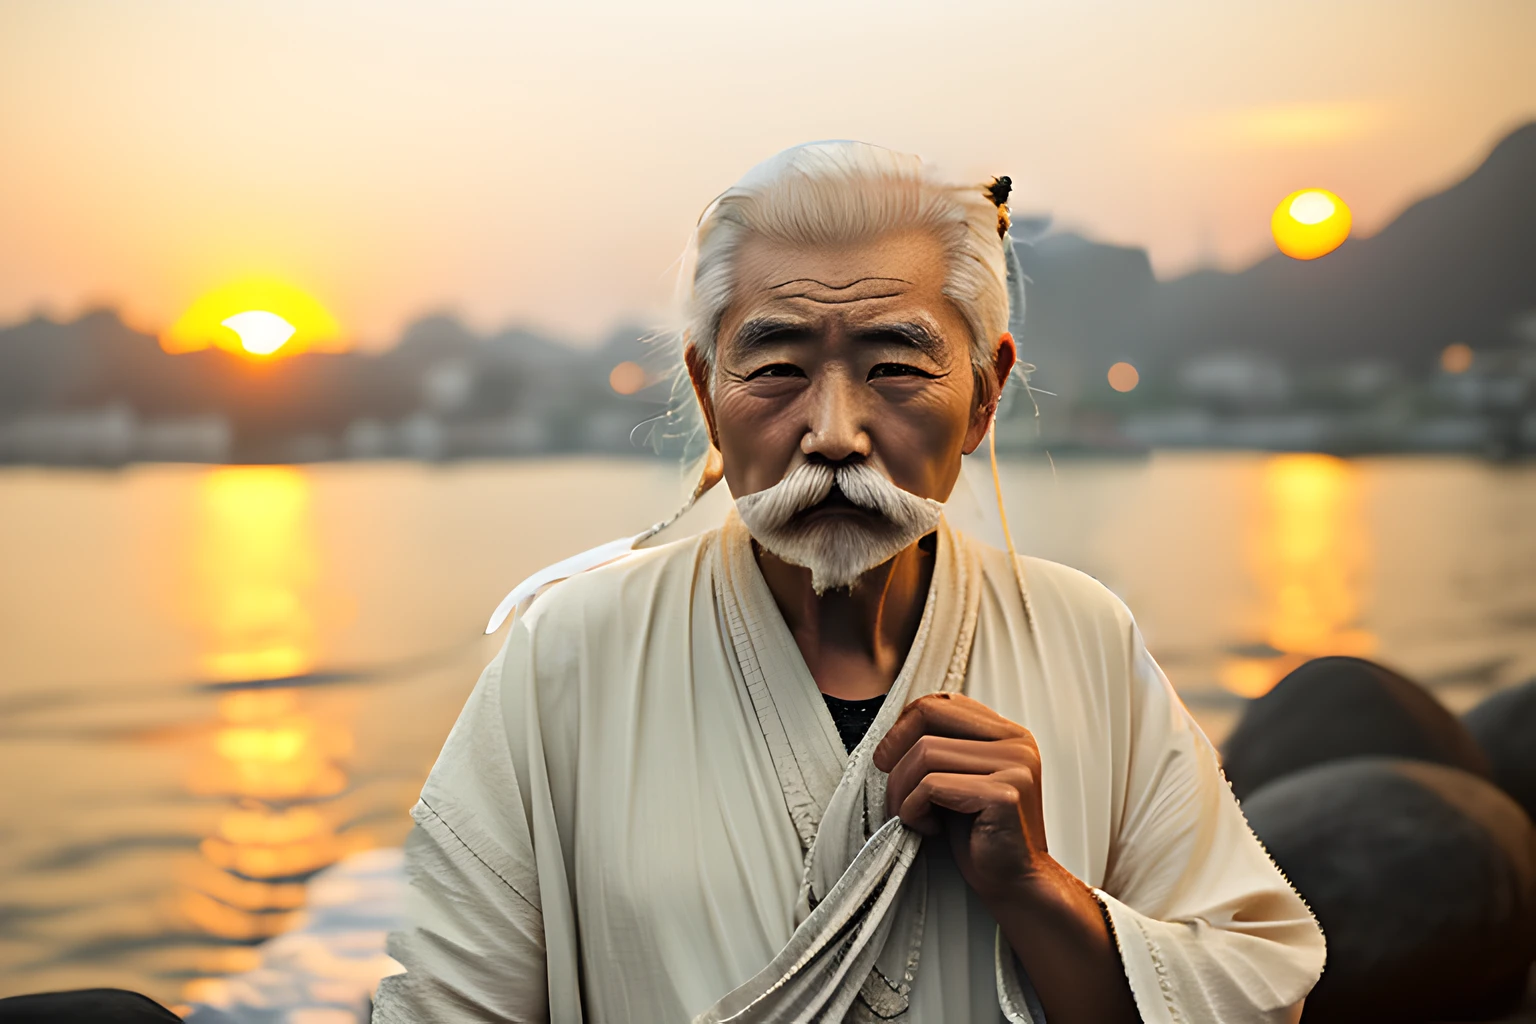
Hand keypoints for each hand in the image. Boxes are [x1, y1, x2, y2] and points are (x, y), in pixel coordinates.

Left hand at [872, 692, 1047, 904]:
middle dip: (895, 747)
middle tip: (888, 779)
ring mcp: (1015, 765)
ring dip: (902, 789)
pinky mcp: (1004, 794)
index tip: (889, 756)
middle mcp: (1017, 741)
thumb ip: (942, 747)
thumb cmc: (979, 834)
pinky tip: (930, 828)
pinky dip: (915, 809)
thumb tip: (891, 731)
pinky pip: (931, 786)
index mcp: (1007, 733)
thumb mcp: (958, 778)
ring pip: (925, 753)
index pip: (942, 701)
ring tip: (914, 814)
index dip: (905, 724)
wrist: (1015, 882)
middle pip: (929, 715)